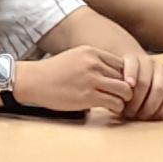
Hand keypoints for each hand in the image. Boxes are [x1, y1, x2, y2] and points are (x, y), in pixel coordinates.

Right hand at [19, 45, 162, 120]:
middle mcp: (94, 63)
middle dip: (128, 89)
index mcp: (92, 52)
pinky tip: (111, 110)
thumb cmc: (54, 72)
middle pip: (126, 77)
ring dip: (124, 100)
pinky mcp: (88, 96)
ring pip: (125, 91)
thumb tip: (116, 76)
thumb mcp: (76, 57)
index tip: (123, 86)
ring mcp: (91, 79)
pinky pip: (115, 103)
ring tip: (119, 105)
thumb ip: (95, 63)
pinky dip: (117, 108)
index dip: (126, 77)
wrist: (33, 81)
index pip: (122, 64)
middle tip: (126, 99)